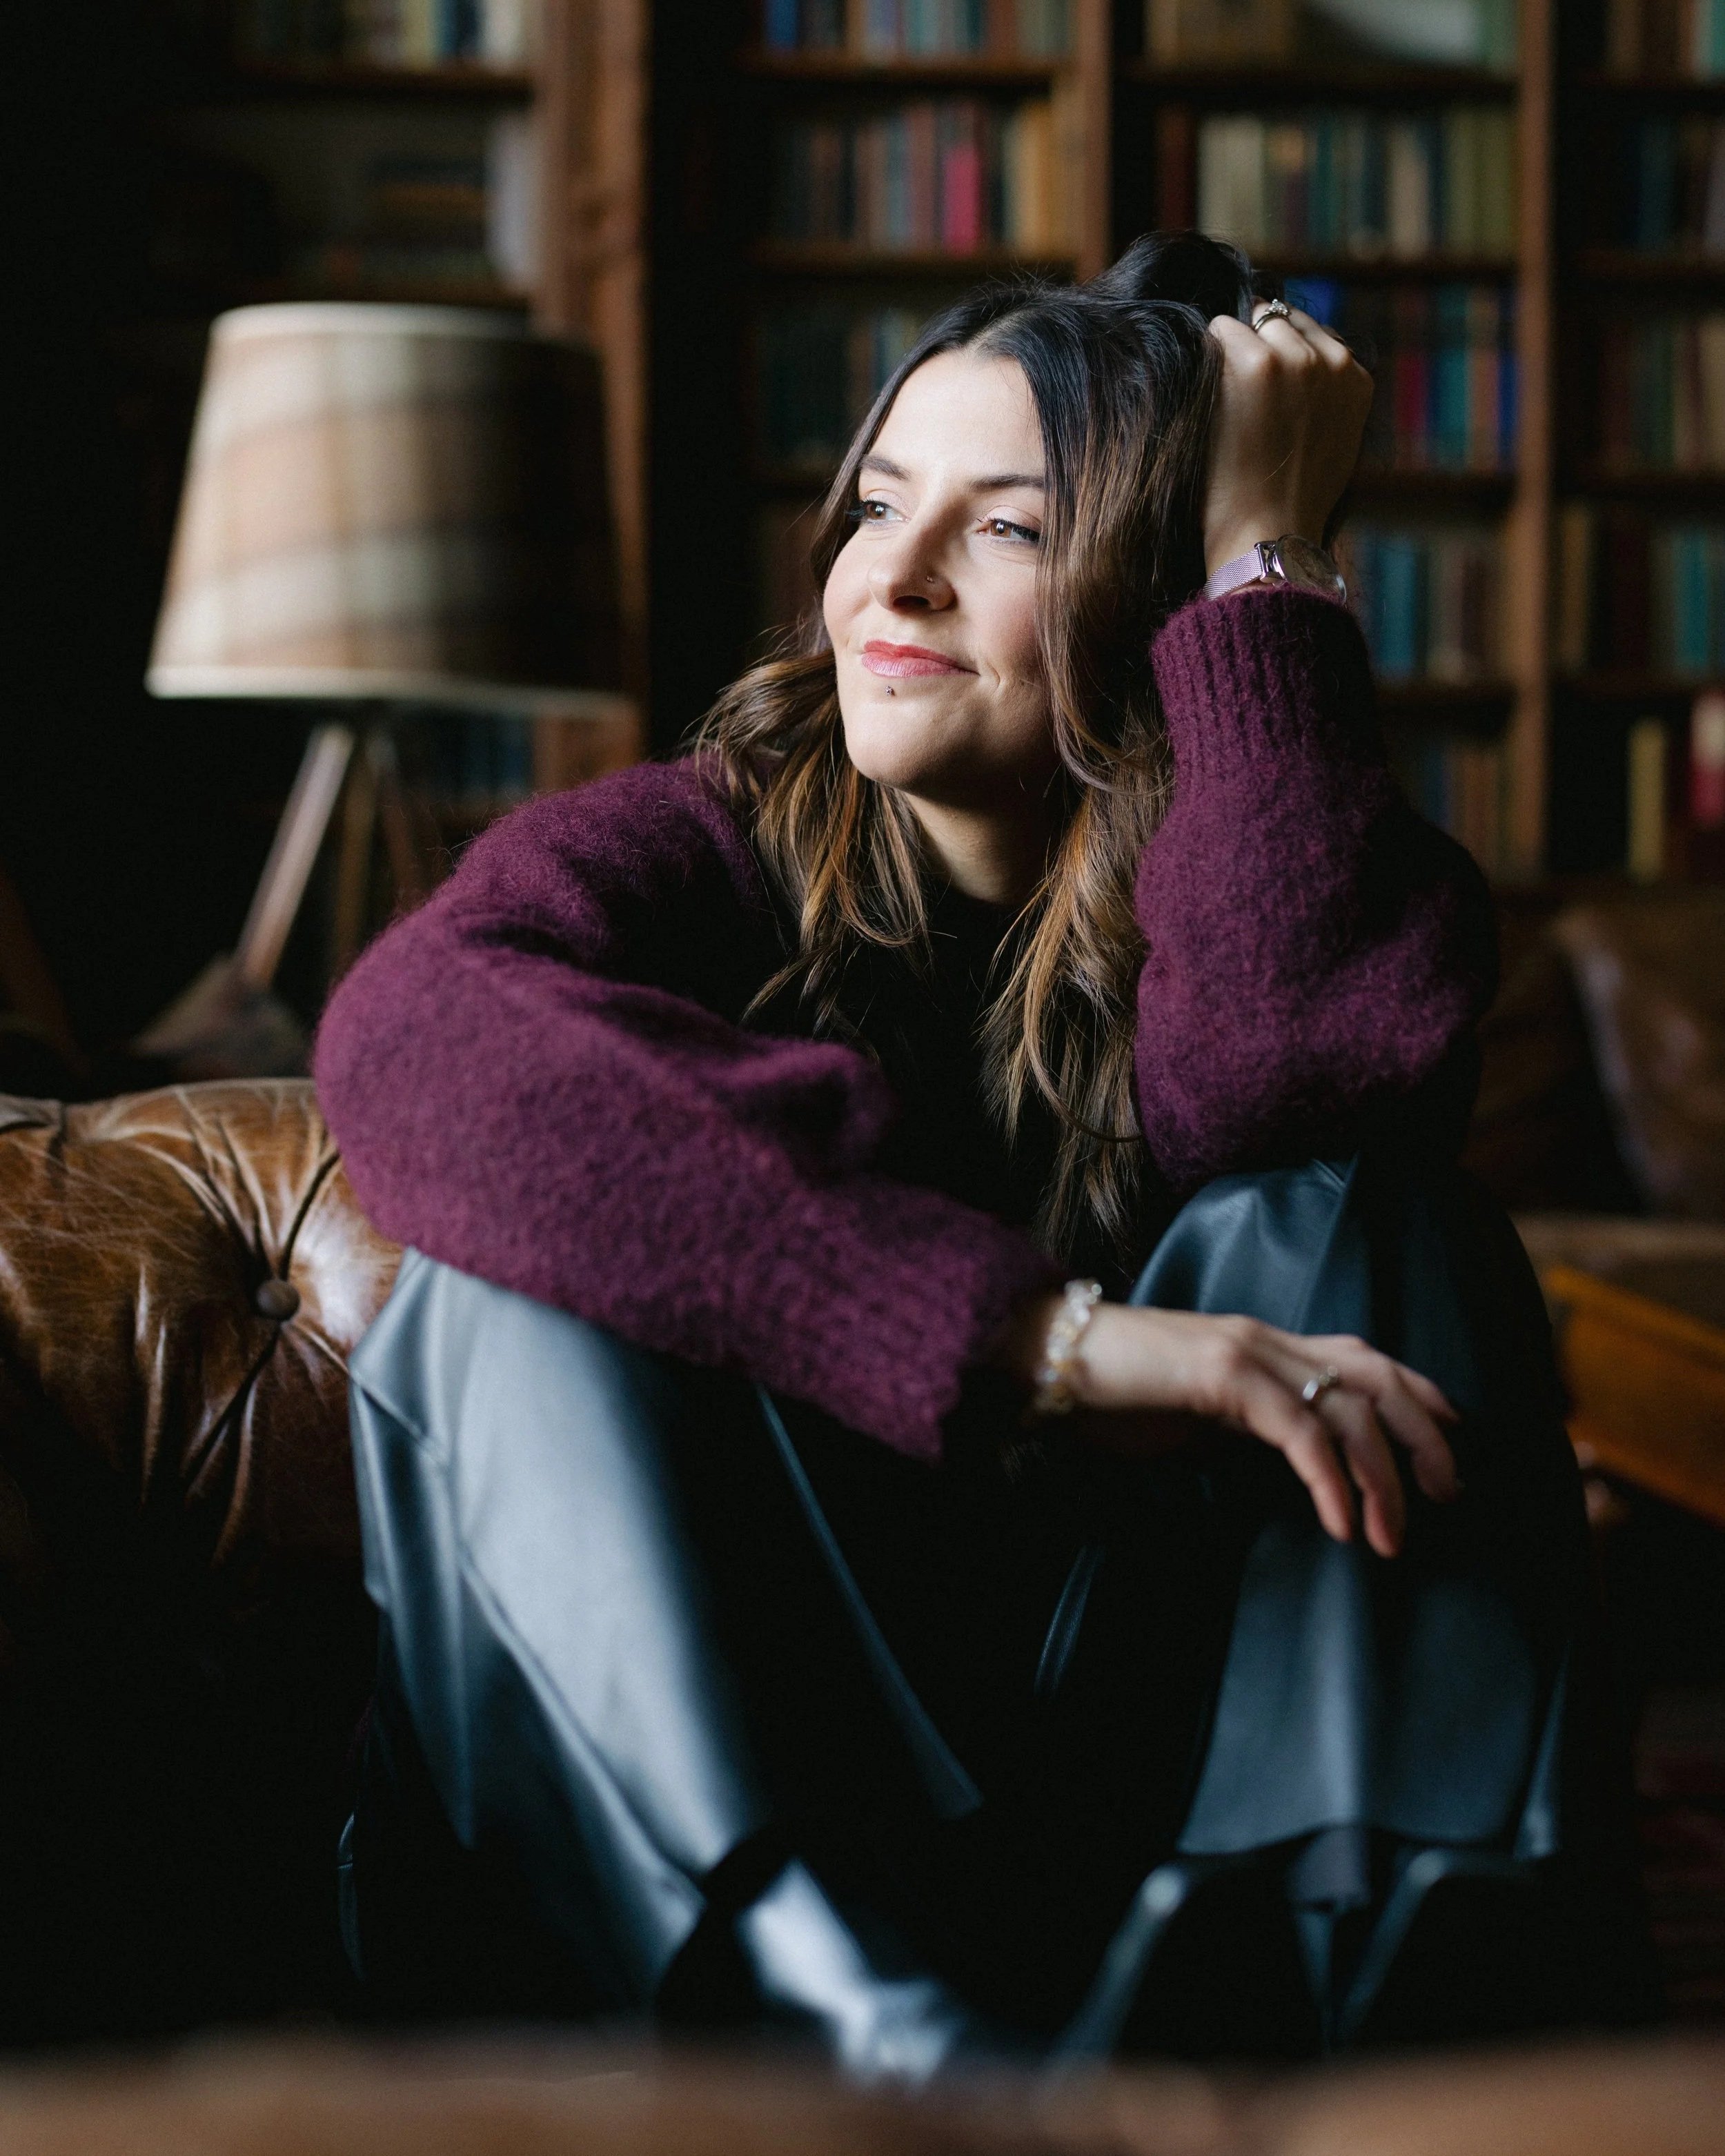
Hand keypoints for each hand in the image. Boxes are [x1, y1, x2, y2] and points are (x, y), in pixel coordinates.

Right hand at [997, 1296, 1457, 1558]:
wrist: (1049, 1359)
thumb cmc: (1113, 1396)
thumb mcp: (1196, 1418)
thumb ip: (1243, 1430)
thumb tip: (1286, 1466)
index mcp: (1264, 1347)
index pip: (1363, 1358)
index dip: (1417, 1395)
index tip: (1452, 1442)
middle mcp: (1268, 1341)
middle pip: (1378, 1377)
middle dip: (1425, 1435)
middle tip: (1449, 1494)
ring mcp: (1248, 1352)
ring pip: (1350, 1407)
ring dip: (1384, 1475)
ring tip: (1392, 1536)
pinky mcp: (1224, 1375)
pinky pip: (1299, 1430)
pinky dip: (1331, 1480)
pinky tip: (1341, 1523)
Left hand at [1202, 304, 1373, 579]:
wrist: (1268, 530)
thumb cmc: (1291, 501)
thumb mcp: (1333, 442)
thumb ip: (1325, 396)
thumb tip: (1300, 364)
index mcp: (1357, 378)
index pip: (1314, 334)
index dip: (1283, 356)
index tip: (1264, 389)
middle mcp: (1330, 361)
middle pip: (1281, 322)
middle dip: (1259, 346)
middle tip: (1241, 398)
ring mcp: (1293, 357)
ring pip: (1253, 322)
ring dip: (1233, 349)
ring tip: (1226, 401)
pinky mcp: (1255, 362)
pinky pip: (1220, 330)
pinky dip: (1208, 354)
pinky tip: (1209, 397)